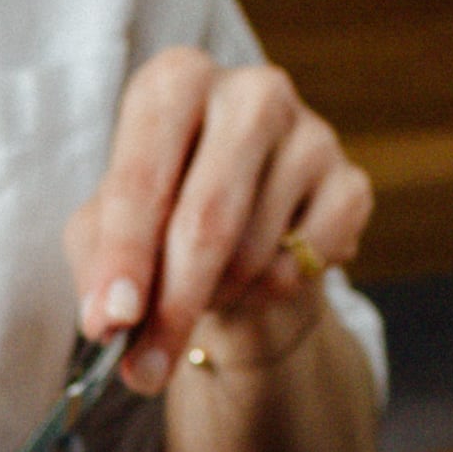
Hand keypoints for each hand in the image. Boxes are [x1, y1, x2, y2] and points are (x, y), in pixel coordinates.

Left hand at [65, 51, 372, 397]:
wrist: (240, 238)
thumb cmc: (161, 221)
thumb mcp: (107, 230)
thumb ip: (101, 267)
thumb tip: (111, 321)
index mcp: (176, 82)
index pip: (144, 175)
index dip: (124, 256)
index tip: (111, 320)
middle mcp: (249, 91)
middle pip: (207, 217)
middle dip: (172, 304)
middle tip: (145, 370)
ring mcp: (312, 133)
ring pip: (255, 251)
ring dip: (218, 296)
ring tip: (206, 284)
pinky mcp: (352, 182)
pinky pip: (304, 265)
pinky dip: (270, 290)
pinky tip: (259, 272)